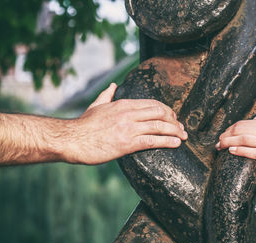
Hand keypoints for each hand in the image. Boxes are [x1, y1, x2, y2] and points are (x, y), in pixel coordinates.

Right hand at [65, 83, 187, 164]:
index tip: (173, 117)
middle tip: (181, 128)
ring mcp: (128, 128)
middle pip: (160, 113)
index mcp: (123, 103)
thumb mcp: (96, 105)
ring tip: (183, 137)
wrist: (71, 139)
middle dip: (174, 120)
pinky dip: (167, 141)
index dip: (167, 110)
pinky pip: (152, 141)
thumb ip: (107, 95)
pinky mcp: (127, 143)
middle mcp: (128, 113)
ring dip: (175, 131)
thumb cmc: (83, 125)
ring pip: (159, 126)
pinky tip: (176, 144)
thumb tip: (112, 85)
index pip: (153, 103)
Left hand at [216, 105, 255, 174]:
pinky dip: (241, 150)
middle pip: (242, 130)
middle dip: (226, 135)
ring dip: (229, 142)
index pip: (245, 123)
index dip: (231, 128)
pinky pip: (254, 152)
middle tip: (217, 141)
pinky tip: (231, 151)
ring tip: (219, 146)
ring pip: (245, 140)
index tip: (223, 134)